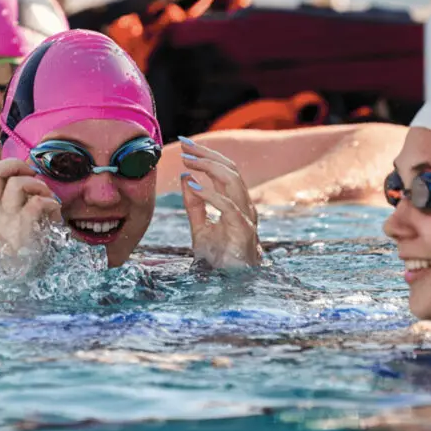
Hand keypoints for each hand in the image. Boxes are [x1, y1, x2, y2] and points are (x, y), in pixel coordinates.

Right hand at [0, 158, 62, 269]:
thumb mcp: (12, 231)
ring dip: (37, 185)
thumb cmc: (26, 253)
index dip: (0, 168)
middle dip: (13, 165)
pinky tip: (55, 210)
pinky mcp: (23, 230)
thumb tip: (30, 183)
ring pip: (16, 185)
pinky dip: (50, 202)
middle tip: (30, 174)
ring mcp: (6, 223)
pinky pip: (36, 203)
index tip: (19, 173)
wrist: (28, 284)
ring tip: (47, 196)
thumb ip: (12, 210)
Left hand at [178, 137, 261, 268]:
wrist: (229, 286)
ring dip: (209, 167)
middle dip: (207, 154)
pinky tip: (193, 185)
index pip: (225, 170)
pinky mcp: (243, 231)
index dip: (207, 155)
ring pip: (233, 181)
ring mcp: (246, 217)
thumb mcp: (200, 228)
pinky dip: (210, 193)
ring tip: (188, 161)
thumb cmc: (219, 260)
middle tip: (185, 145)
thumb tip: (186, 178)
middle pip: (230, 169)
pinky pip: (228, 206)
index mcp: (235, 203)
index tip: (185, 145)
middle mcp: (243, 206)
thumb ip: (194, 204)